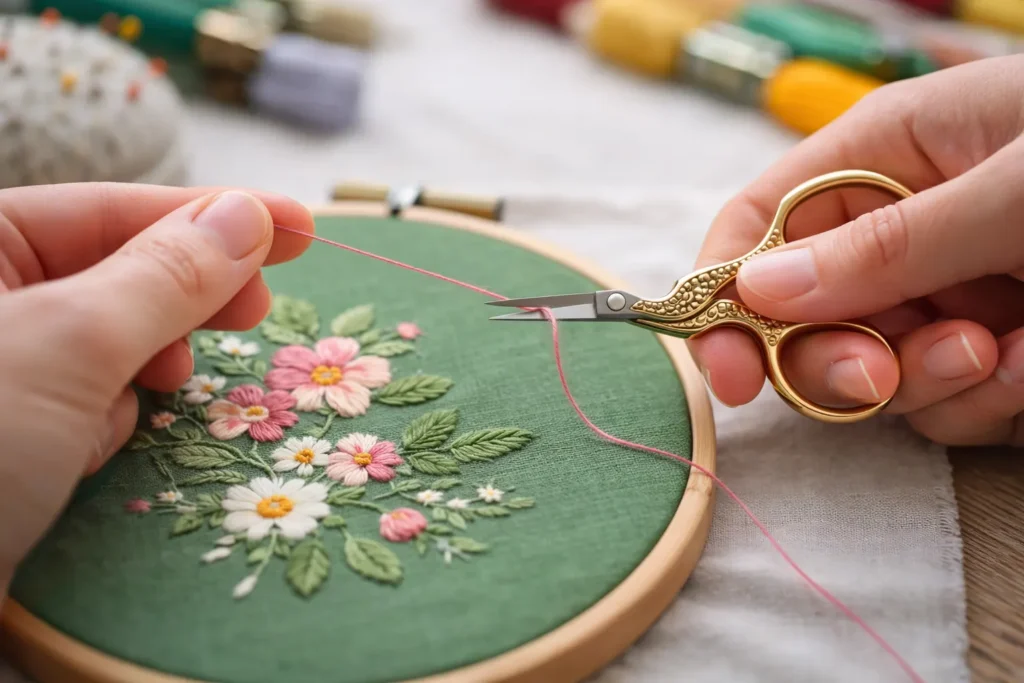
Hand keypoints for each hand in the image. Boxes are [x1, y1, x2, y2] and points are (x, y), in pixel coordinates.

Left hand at [0, 183, 313, 589]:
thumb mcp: (69, 346)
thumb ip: (166, 275)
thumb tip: (247, 216)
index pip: (112, 210)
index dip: (214, 215)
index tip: (299, 225)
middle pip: (118, 271)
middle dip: (183, 298)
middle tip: (255, 309)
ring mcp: (3, 369)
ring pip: (113, 343)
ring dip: (141, 369)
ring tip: (160, 391)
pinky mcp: (15, 430)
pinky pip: (93, 399)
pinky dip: (109, 419)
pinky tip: (91, 448)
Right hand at [689, 55, 1023, 445]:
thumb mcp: (1014, 187)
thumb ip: (885, 246)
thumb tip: (757, 293)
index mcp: (880, 157)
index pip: (757, 227)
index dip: (723, 296)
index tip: (729, 371)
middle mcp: (896, 229)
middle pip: (802, 317)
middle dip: (837, 358)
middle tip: (880, 376)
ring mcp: (942, 291)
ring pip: (873, 371)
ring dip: (929, 381)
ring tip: (1003, 351)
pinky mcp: (990, 346)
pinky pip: (946, 400)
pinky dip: (985, 399)